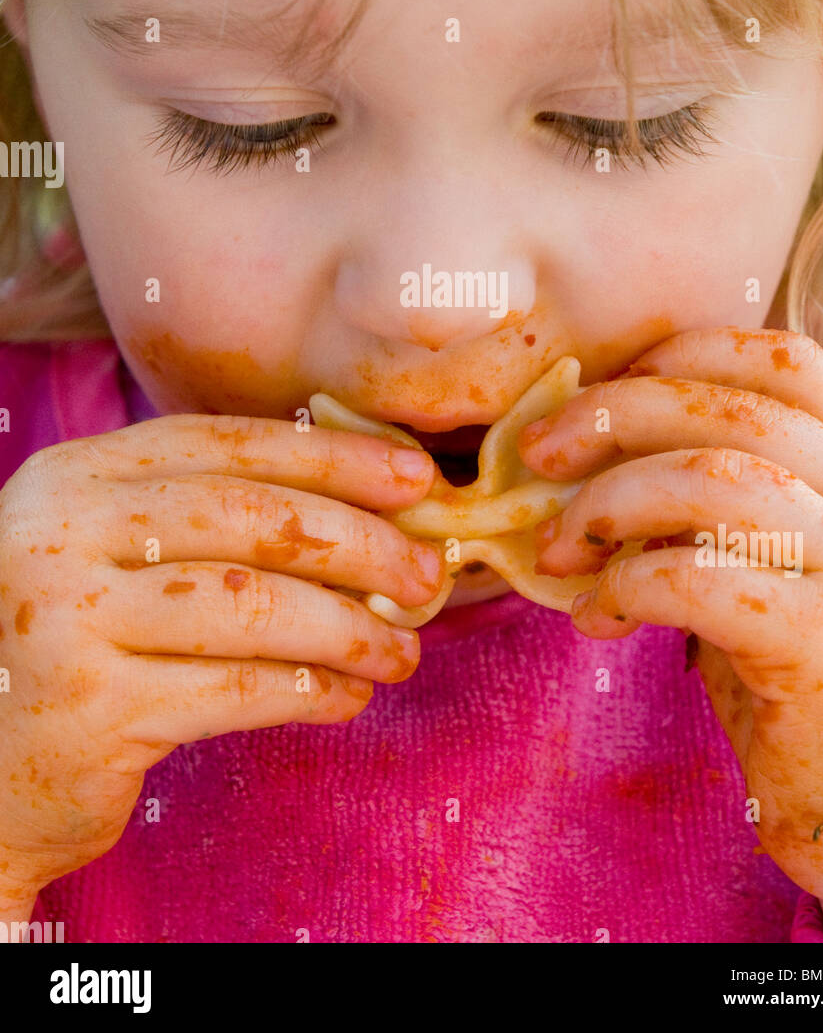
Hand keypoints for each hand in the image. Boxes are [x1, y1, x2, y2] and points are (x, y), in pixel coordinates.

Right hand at [0, 414, 441, 911]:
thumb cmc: (74, 645)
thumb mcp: (112, 552)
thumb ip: (206, 518)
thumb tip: (365, 507)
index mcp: (76, 476)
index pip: (226, 444)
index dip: (332, 458)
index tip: (413, 478)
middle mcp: (63, 534)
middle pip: (250, 520)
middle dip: (359, 544)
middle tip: (428, 576)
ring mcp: (68, 620)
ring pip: (254, 608)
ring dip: (349, 629)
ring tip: (401, 651)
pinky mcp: (92, 710)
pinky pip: (237, 690)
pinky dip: (312, 692)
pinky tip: (349, 697)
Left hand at [519, 327, 822, 935]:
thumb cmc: (821, 683)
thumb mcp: (791, 568)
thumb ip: (727, 507)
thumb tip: (594, 461)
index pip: (784, 363)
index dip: (684, 356)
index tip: (608, 387)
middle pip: (727, 409)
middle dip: (614, 416)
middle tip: (540, 454)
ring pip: (708, 481)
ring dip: (608, 503)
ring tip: (557, 546)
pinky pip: (695, 579)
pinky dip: (624, 586)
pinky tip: (597, 618)